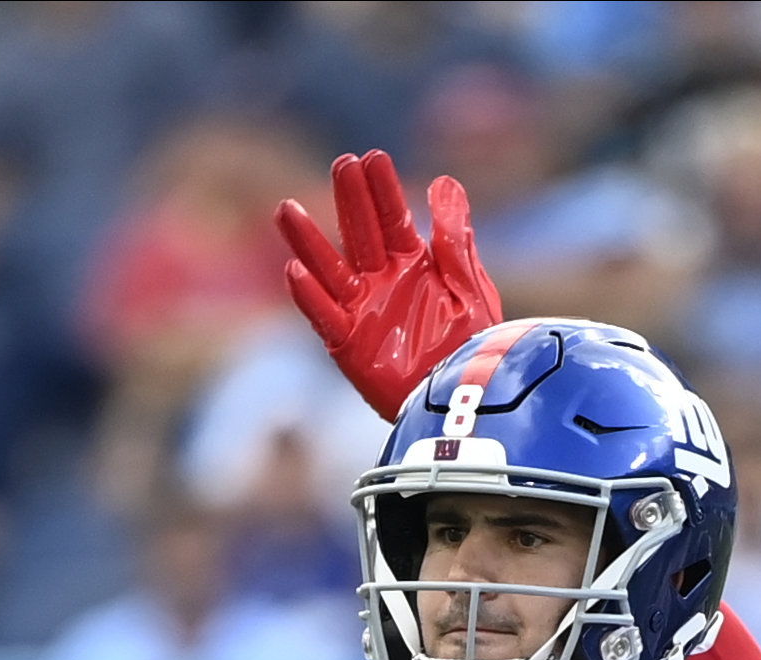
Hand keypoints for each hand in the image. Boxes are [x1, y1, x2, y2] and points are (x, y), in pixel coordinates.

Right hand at [278, 148, 501, 420]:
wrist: (471, 401)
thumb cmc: (473, 346)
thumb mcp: (469, 287)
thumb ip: (454, 240)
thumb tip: (444, 182)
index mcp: (412, 264)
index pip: (392, 217)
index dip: (383, 190)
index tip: (372, 157)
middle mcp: (381, 281)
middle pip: (360, 233)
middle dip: (351, 201)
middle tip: (341, 164)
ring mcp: (362, 310)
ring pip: (329, 269)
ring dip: (308, 241)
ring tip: (287, 209)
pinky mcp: (349, 344)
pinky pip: (324, 315)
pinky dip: (308, 295)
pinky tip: (294, 270)